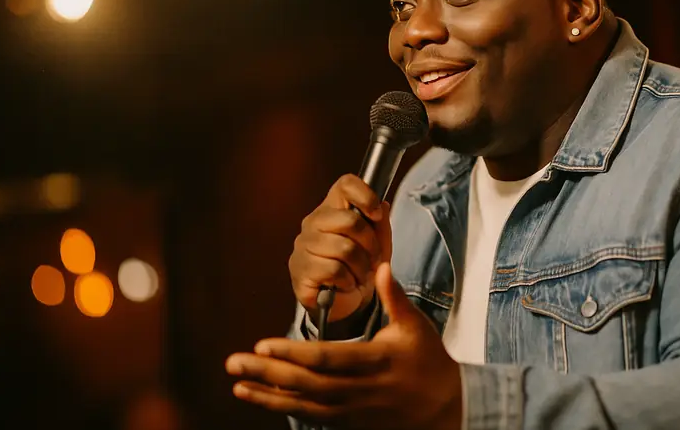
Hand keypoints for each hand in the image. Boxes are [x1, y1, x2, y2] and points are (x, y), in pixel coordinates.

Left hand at [226, 263, 462, 429]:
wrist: (445, 407)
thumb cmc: (428, 359)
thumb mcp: (415, 325)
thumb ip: (394, 297)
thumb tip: (380, 265)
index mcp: (376, 360)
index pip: (328, 359)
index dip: (294, 354)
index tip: (262, 345)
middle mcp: (361, 389)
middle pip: (308, 385)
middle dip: (268, 375)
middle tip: (233, 363)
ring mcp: (354, 411)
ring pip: (305, 407)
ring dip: (268, 397)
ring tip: (238, 386)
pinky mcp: (350, 424)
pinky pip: (312, 418)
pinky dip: (285, 408)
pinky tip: (261, 398)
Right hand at [290, 174, 391, 323]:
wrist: (344, 302)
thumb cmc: (360, 266)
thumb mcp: (378, 244)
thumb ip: (381, 224)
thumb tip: (382, 206)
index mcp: (332, 208)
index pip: (345, 185)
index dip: (366, 196)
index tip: (376, 214)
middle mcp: (313, 222)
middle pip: (350, 220)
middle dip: (370, 244)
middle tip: (373, 259)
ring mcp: (303, 245)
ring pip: (344, 249)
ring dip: (361, 267)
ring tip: (360, 274)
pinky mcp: (300, 269)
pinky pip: (334, 270)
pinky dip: (348, 281)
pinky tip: (345, 284)